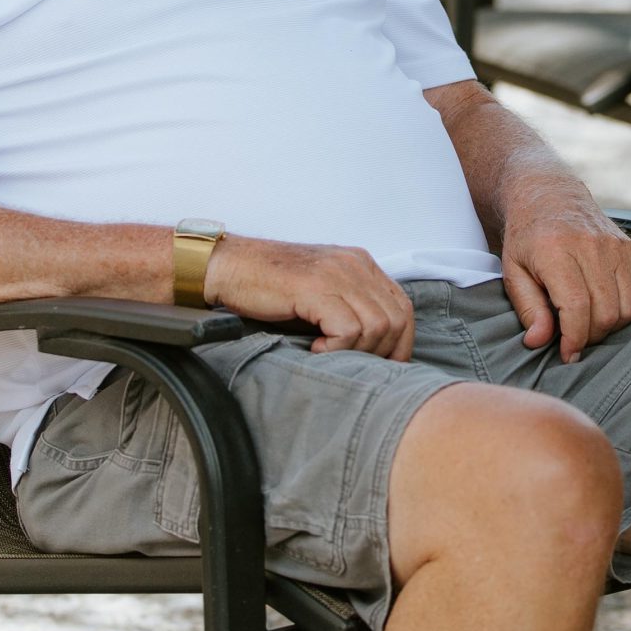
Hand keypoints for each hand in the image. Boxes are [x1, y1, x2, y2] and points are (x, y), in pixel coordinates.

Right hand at [202, 236, 413, 360]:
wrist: (227, 267)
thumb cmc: (268, 286)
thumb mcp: (320, 291)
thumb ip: (349, 307)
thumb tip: (377, 349)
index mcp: (360, 263)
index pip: (403, 307)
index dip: (400, 343)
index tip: (384, 366)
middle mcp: (354, 264)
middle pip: (396, 319)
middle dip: (381, 352)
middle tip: (351, 364)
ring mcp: (336, 274)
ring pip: (377, 327)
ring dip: (356, 351)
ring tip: (327, 352)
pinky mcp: (316, 288)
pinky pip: (349, 329)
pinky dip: (336, 349)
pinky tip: (314, 349)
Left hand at [498, 175, 630, 362]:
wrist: (548, 196)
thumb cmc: (527, 238)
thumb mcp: (513, 272)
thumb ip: (527, 308)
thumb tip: (539, 341)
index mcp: (556, 250)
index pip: (576, 307)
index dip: (574, 339)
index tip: (567, 354)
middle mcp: (590, 246)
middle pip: (605, 312)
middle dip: (590, 337)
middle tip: (573, 339)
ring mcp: (615, 246)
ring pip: (626, 307)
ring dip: (609, 327)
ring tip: (587, 324)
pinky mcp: (630, 249)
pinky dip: (625, 310)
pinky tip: (603, 309)